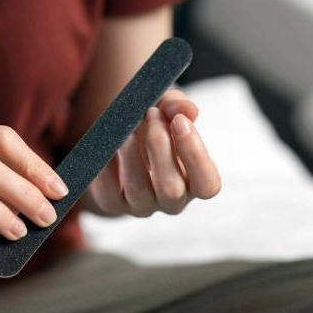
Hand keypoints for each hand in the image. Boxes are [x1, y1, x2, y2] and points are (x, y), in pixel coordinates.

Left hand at [84, 89, 220, 215]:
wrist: (120, 142)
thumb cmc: (153, 126)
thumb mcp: (166, 109)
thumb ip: (178, 106)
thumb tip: (184, 109)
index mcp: (194, 184)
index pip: (207, 185)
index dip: (195, 154)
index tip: (179, 120)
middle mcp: (171, 201)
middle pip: (171, 188)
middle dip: (160, 146)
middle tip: (150, 113)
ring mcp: (140, 206)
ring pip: (138, 189)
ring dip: (130, 153)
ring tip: (124, 126)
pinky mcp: (112, 203)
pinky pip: (107, 190)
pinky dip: (105, 165)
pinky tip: (105, 142)